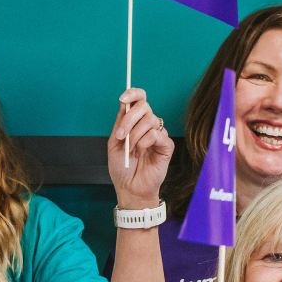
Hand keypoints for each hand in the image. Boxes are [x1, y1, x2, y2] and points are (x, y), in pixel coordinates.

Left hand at [108, 88, 173, 208]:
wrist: (129, 187)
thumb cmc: (122, 168)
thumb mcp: (114, 143)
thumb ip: (119, 123)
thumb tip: (124, 103)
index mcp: (134, 122)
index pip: (139, 99)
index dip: (132, 94)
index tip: (122, 99)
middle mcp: (147, 125)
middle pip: (144, 106)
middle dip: (129, 118)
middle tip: (121, 135)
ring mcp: (158, 134)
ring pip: (150, 119)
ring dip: (135, 133)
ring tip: (130, 148)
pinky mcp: (166, 145)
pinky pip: (156, 134)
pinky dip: (145, 141)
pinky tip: (140, 151)